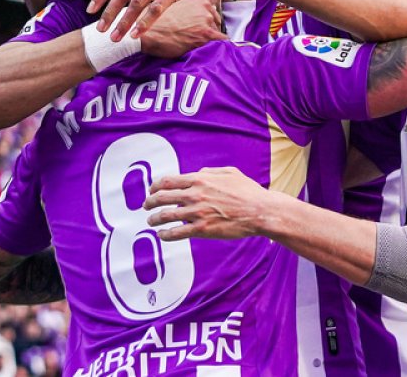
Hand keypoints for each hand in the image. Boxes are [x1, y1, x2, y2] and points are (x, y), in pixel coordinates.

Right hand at [140, 0, 226, 57]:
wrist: (146, 33)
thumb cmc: (153, 21)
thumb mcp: (169, 6)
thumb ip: (184, 7)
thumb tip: (189, 16)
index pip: (210, 9)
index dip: (205, 20)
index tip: (199, 26)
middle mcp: (205, 6)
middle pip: (215, 20)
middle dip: (208, 28)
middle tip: (195, 37)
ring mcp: (207, 19)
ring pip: (217, 31)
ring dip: (210, 38)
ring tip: (196, 44)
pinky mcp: (206, 34)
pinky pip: (222, 40)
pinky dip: (220, 46)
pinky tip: (212, 49)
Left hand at [144, 167, 276, 240]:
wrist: (260, 211)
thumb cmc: (248, 192)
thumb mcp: (230, 172)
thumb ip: (211, 171)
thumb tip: (198, 172)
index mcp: (200, 179)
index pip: (168, 181)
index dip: (155, 186)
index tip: (151, 190)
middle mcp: (195, 194)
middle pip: (162, 197)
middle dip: (150, 202)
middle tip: (146, 206)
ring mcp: (197, 212)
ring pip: (165, 216)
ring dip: (154, 219)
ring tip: (151, 221)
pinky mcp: (201, 229)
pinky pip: (176, 232)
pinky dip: (165, 234)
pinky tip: (162, 235)